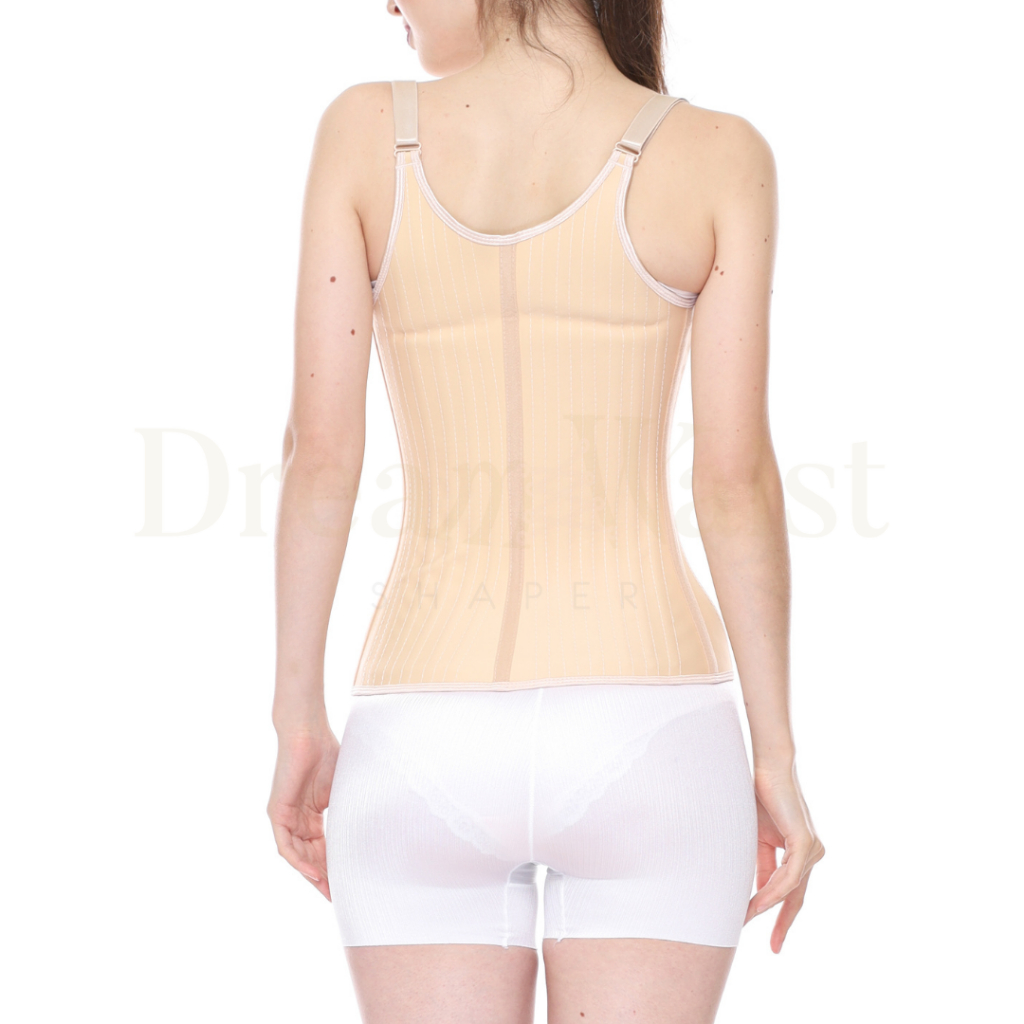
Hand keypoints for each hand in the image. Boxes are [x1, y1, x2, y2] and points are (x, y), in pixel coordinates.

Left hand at [267, 726, 339, 900]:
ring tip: (329, 891)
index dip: (334, 867)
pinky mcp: (278, 813)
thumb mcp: (342, 790)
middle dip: (324, 878)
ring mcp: (286, 817)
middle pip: (309, 857)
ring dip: (312, 875)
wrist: (308, 731)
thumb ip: (348, 811)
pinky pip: (286, 846)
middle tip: (340, 897)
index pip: (322, 849)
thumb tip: (372, 828)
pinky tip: (314, 873)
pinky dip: (299, 861)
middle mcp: (297, 819)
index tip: (347, 885)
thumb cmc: (327, 752)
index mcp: (311, 814)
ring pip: (297, 856)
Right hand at [743, 763, 824, 951]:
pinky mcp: (806, 844)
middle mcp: (811, 853)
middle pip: (797, 897)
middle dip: (784, 924)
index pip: (790, 890)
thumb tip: (750, 892)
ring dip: (768, 907)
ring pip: (791, 889)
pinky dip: (772, 891)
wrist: (768, 768)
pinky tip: (758, 903)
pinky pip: (789, 877)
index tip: (771, 939)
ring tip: (745, 921)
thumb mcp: (755, 838)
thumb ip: (759, 863)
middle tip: (774, 948)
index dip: (779, 914)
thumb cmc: (758, 796)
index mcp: (799, 852)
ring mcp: (812, 849)